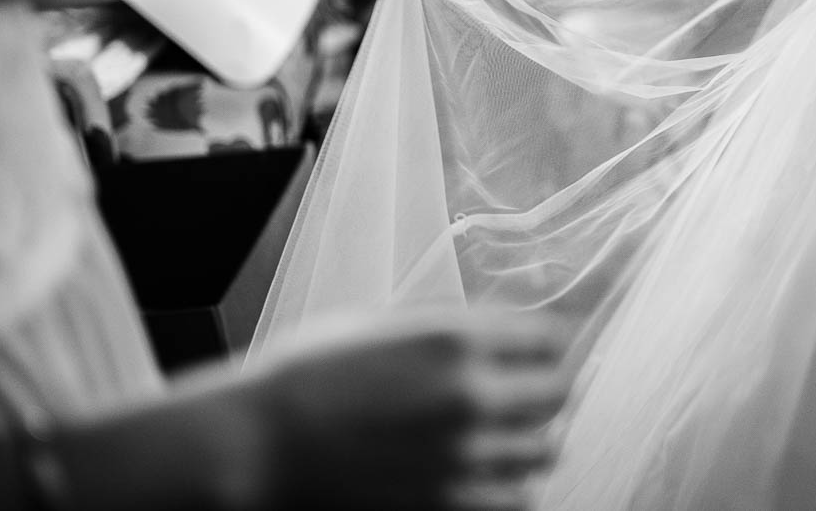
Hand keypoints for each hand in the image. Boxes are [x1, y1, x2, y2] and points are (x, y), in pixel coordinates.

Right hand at [242, 309, 572, 509]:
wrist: (257, 446)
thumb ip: (447, 327)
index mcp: (453, 339)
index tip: (541, 346)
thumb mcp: (380, 323)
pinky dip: (512, 486)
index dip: (548, 341)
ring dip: (531, 438)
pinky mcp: (449, 506)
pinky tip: (488, 473)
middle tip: (528, 387)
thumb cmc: (304, 378)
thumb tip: (499, 329)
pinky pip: (518, 499)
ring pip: (545, 449)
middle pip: (559, 391)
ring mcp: (463, 458)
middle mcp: (470, 396)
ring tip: (505, 433)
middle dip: (547, 386)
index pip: (551, 336)